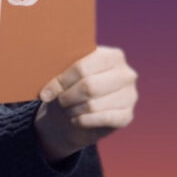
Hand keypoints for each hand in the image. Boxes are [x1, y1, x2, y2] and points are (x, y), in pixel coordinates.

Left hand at [34, 46, 137, 162]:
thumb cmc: (72, 86)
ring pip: (93, 105)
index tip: (46, 92)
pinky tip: (76, 119)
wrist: (81, 111)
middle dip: (67, 97)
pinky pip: (101, 119)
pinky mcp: (127, 116)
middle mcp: (126, 74)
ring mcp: (130, 95)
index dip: (62, 81)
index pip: (83, 67)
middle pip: (89, 87)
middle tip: (59, 101)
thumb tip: (47, 92)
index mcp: (112, 56)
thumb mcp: (67, 74)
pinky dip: (83, 120)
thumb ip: (60, 73)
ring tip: (67, 109)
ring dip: (73, 110)